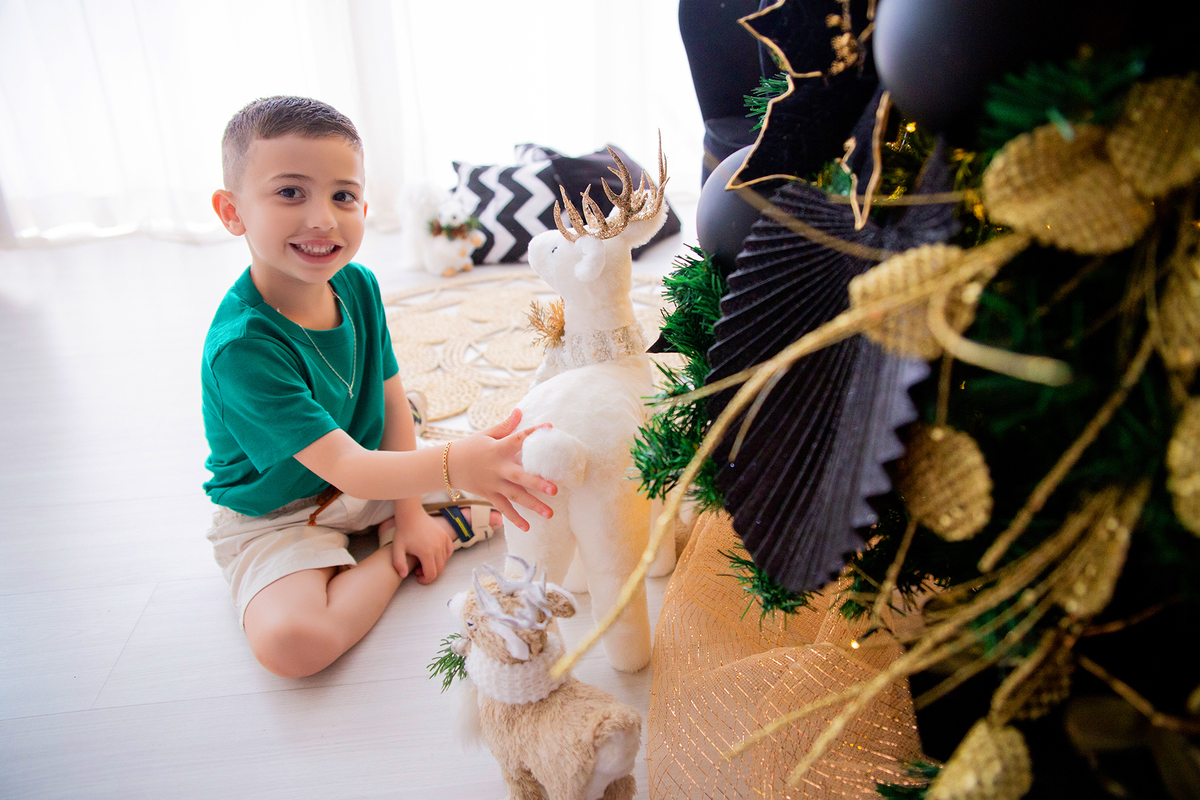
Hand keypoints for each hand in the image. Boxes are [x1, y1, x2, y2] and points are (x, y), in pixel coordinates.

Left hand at [389, 512, 454, 583]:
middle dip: (430, 574)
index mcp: (426, 553)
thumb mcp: (397, 548)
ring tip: (424, 561)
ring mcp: (443, 541)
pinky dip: (444, 556)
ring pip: (444, 561)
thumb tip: (403, 575)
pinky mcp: (445, 536)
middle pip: (439, 569)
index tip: (418, 578)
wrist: (411, 515)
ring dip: (436, 565)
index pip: (431, 574)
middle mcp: (437, 548)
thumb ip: (399, 563)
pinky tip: (435, 555)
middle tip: (419, 570)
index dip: (425, 580)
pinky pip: (449, 551)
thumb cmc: (403, 531)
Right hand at [447, 408, 557, 531]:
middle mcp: (497, 468)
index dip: (533, 432)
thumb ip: (505, 425)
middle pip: (520, 476)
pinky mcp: (489, 495)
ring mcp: (493, 484)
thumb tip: (520, 410)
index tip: (550, 428)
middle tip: (555, 489)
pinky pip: (503, 509)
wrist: (447, 465)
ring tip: (550, 514)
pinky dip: (514, 519)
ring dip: (533, 505)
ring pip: (515, 496)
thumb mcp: (486, 434)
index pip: (518, 439)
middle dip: (537, 483)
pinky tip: (528, 528)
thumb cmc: (470, 447)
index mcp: (498, 449)